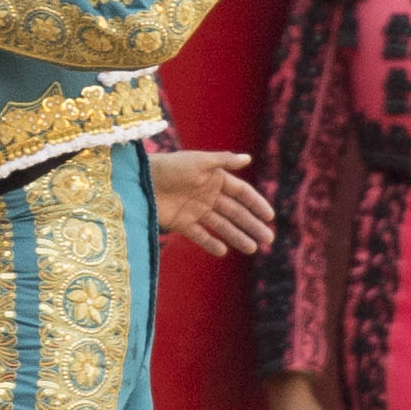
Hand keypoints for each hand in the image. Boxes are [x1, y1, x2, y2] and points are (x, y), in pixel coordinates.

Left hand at [150, 149, 274, 256]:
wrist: (141, 180)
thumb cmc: (171, 166)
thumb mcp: (199, 161)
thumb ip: (224, 162)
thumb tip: (249, 158)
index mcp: (215, 179)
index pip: (241, 193)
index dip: (256, 204)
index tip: (270, 217)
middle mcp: (208, 195)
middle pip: (235, 212)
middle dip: (252, 225)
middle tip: (268, 239)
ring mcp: (195, 210)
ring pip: (221, 226)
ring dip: (237, 236)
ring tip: (252, 249)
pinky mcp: (181, 223)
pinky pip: (200, 235)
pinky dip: (211, 243)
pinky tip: (223, 251)